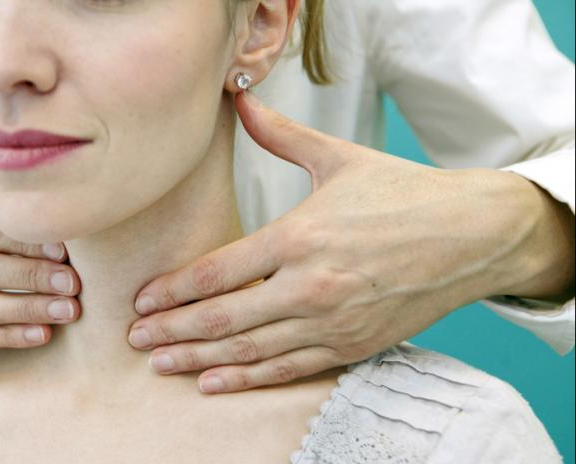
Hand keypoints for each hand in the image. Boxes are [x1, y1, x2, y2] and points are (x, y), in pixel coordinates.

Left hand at [128, 91, 557, 392]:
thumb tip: (240, 101)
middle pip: (223, 317)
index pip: (218, 272)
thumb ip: (281, 136)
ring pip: (250, 350)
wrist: (472, 236)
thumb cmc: (403, 195)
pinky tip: (213, 381)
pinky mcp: (352, 346)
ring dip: (198, 359)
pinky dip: (248, 379)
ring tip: (160, 362)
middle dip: (173, 329)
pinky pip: (288, 370)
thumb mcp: (339, 159)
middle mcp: (310, 286)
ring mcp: (331, 322)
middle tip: (135, 337)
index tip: (141, 300)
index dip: (174, 290)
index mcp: (299, 237)